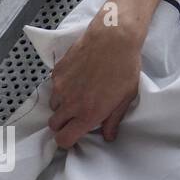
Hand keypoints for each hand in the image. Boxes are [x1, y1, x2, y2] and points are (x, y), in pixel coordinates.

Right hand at [48, 11, 144, 147]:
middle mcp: (70, 103)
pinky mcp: (56, 72)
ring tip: (79, 94)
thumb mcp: (126, 97)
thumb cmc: (125, 68)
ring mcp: (60, 87)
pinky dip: (62, 87)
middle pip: (54, 125)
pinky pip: (54, 87)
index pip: (64, 139)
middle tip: (76, 116)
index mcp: (87, 113)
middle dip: (63, 124)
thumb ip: (113, 119)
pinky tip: (78, 77)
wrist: (113, 38)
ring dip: (62, 105)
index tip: (75, 136)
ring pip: (53, 105)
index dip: (67, 141)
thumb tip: (108, 137)